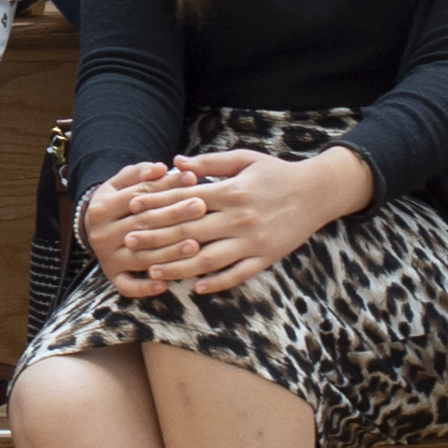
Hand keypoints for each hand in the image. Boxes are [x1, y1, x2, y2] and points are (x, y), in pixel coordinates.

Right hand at [77, 161, 185, 292]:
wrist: (96, 227)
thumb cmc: (119, 201)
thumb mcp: (123, 182)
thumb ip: (141, 173)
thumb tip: (161, 168)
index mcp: (101, 207)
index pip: (139, 197)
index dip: (166, 187)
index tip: (192, 180)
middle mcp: (101, 234)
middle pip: (143, 225)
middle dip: (174, 216)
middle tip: (200, 207)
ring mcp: (106, 258)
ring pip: (141, 257)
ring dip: (169, 253)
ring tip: (195, 245)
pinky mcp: (112, 277)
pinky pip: (128, 287)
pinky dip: (145, 288)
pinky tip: (165, 284)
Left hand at [106, 146, 337, 298]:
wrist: (318, 192)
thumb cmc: (276, 173)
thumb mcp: (245, 160)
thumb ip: (210, 164)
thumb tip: (176, 163)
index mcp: (232, 192)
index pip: (186, 201)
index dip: (156, 205)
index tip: (133, 208)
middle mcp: (240, 218)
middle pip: (190, 232)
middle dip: (156, 238)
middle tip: (129, 243)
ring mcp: (253, 241)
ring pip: (209, 259)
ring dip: (178, 267)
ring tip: (152, 271)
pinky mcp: (267, 257)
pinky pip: (239, 274)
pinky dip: (217, 282)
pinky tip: (196, 288)